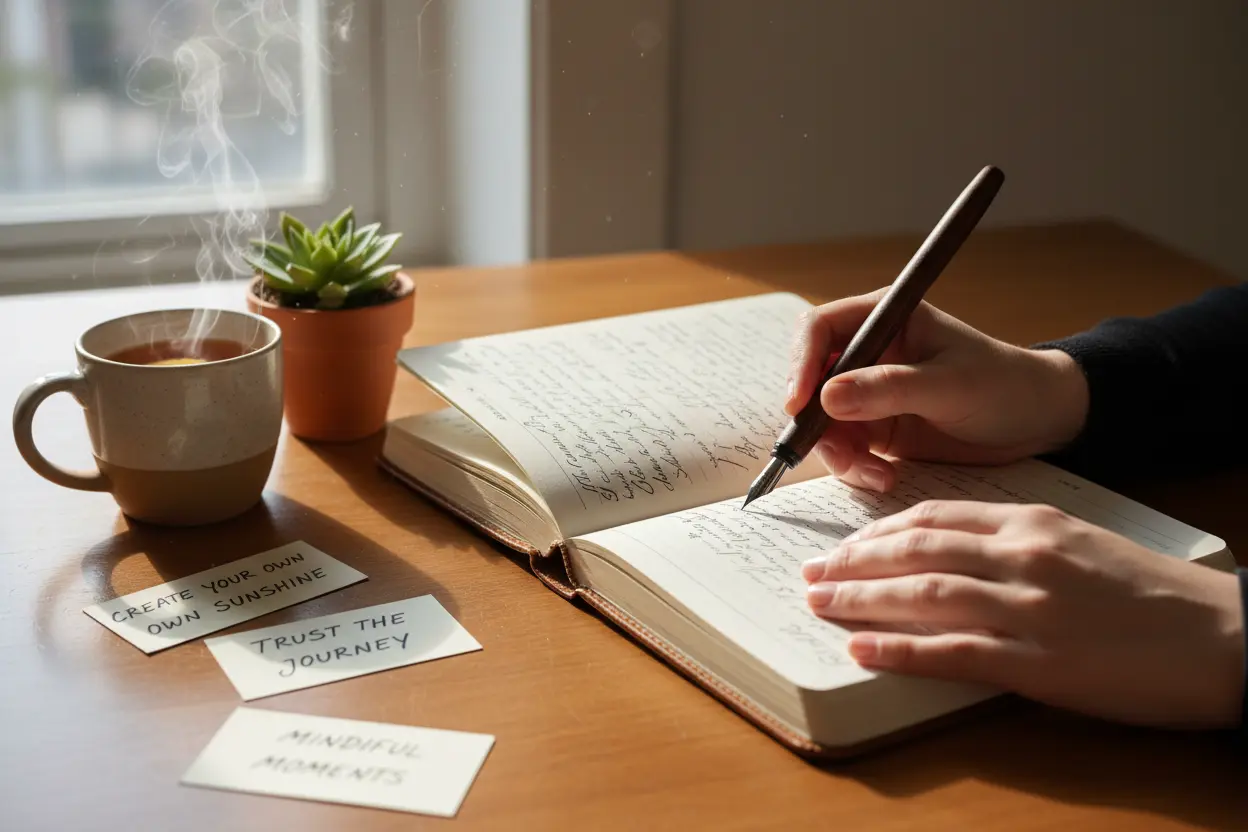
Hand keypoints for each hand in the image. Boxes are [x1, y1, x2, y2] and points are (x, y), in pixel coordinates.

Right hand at [787, 289, 1089, 491]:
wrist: (1037, 422)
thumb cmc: (1003, 384)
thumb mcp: (948, 384)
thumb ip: (889, 389)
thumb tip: (826, 397)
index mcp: (884, 319)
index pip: (820, 330)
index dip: (801, 363)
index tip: (800, 402)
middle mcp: (869, 353)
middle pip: (811, 382)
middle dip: (816, 421)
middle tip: (836, 452)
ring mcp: (869, 393)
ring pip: (823, 422)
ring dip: (838, 452)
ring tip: (874, 473)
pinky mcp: (876, 428)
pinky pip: (844, 448)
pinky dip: (855, 467)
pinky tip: (884, 477)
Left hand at [801, 500, 1244, 727]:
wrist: (1224, 635)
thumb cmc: (1153, 592)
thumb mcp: (1081, 543)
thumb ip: (1017, 541)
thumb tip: (954, 554)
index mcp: (1032, 522)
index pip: (934, 516)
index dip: (880, 531)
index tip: (847, 543)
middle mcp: (1021, 556)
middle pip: (915, 550)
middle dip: (855, 560)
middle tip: (812, 570)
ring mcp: (1027, 608)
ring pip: (923, 594)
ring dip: (861, 599)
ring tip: (819, 602)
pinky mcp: (1037, 661)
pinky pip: (951, 652)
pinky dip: (900, 650)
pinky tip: (863, 648)